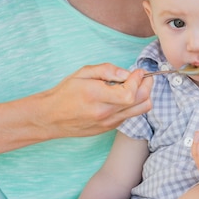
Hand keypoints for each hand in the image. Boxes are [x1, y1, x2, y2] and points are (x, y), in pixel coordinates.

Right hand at [38, 65, 152, 138]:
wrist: (51, 117)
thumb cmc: (65, 93)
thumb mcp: (82, 73)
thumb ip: (106, 70)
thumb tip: (126, 73)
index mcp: (97, 96)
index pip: (130, 93)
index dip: (138, 80)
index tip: (138, 71)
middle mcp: (104, 112)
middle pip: (140, 102)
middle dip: (147, 86)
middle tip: (143, 77)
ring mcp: (108, 123)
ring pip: (139, 111)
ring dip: (143, 96)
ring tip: (136, 86)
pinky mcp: (109, 128)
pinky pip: (129, 116)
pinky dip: (133, 105)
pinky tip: (123, 96)